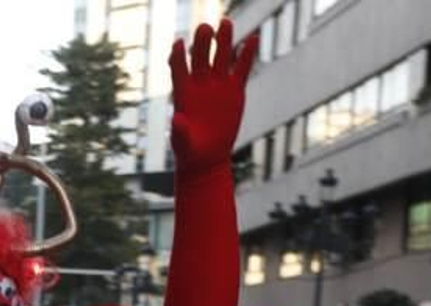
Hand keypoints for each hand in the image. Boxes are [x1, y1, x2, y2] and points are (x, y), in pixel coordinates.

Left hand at [168, 19, 260, 174]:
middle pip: (200, 56)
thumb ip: (179, 130)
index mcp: (183, 91)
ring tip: (226, 22)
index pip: (178, 66)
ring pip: (221, 57)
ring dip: (224, 40)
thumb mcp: (182, 142)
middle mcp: (200, 83)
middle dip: (202, 42)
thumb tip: (177, 119)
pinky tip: (253, 37)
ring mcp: (218, 84)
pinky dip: (247, 54)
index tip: (178, 43)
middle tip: (206, 28)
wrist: (207, 158)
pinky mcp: (235, 90)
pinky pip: (241, 68)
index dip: (177, 55)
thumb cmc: (189, 150)